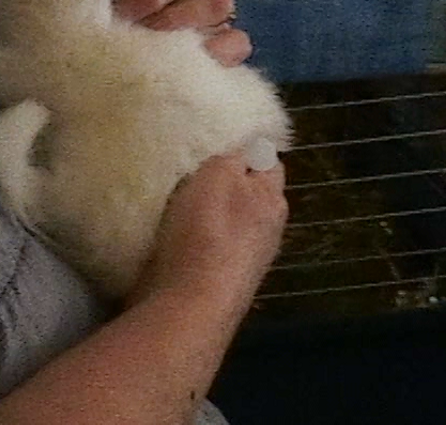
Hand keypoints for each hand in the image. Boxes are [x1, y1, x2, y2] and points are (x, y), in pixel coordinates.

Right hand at [130, 150, 287, 313]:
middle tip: (195, 169)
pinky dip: (195, 241)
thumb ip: (233, 158)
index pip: (268, 162)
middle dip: (229, 183)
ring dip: (210, 215)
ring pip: (229, 225)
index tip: (221, 141)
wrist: (190, 304)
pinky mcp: (218, 283)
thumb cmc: (208, 231)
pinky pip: (209, 251)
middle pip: (250, 196)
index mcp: (273, 201)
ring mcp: (244, 262)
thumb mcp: (219, 174)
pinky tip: (173, 237)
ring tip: (178, 201)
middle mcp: (267, 232)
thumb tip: (247, 148)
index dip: (248, 148)